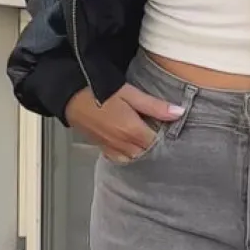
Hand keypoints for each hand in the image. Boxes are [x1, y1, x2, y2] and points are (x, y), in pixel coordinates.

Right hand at [64, 82, 182, 162]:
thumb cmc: (100, 91)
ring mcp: (111, 148)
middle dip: (154, 145)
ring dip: (141, 151)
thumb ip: (155, 106)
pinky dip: (128, 155)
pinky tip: (130, 143)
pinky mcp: (102, 148)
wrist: (70, 96)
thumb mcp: (131, 94)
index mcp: (131, 130)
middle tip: (158, 131)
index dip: (165, 136)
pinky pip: (120, 159)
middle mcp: (122, 144)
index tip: (169, 127)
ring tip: (145, 137)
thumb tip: (179, 113)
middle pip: (147, 152)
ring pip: (134, 158)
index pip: (157, 143)